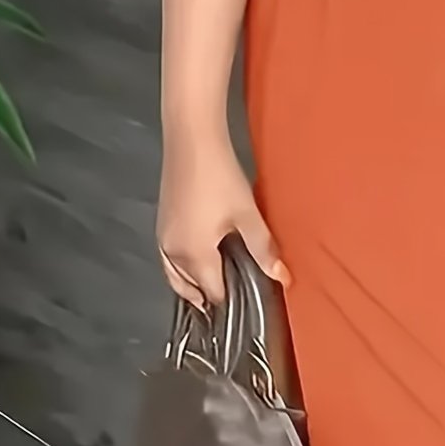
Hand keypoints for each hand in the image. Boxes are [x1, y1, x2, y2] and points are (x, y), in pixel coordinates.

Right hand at [156, 131, 288, 306]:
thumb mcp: (247, 215)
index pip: (212, 293)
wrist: (192, 141)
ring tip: (215, 286)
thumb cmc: (220, 178)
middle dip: (208, 296)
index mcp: (194, 255)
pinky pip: (170, 259)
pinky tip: (199, 260)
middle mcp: (173, 252)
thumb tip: (282, 278)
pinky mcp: (162, 223)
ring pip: (176, 275)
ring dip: (192, 285)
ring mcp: (163, 237)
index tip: (247, 303)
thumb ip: (264, 249)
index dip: (230, 301)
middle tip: (233, 298)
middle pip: (189, 289)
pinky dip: (182, 269)